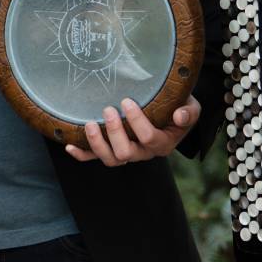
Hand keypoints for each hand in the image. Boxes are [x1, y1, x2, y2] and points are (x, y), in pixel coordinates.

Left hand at [64, 96, 199, 166]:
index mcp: (162, 143)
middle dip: (115, 132)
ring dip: (97, 143)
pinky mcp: (112, 150)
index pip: (149, 138)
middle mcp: (143, 152)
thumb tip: (179, 116)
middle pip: (126, 153)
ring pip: (111, 159)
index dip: (136, 122)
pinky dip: (82, 154)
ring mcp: (127, 153)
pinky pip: (95, 158)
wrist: (171, 113)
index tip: (126, 101)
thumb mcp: (191, 107)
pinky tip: (69, 146)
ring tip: (89, 124)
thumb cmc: (180, 107)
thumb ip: (188, 112)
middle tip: (108, 109)